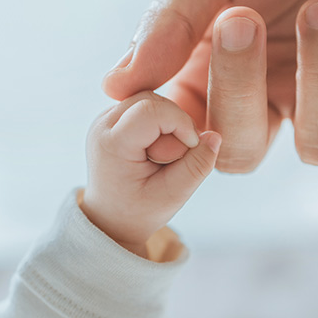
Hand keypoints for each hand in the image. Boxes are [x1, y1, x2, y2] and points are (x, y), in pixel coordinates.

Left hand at [82, 91, 221, 257]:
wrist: (110, 217)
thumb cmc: (138, 210)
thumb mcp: (173, 196)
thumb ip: (197, 166)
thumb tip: (215, 136)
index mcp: (112, 144)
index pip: (152, 110)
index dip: (181, 123)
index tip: (191, 149)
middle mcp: (103, 125)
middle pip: (152, 101)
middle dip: (175, 124)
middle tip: (173, 158)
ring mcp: (105, 118)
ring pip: (151, 100)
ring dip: (168, 123)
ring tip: (164, 155)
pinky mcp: (114, 117)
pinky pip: (146, 105)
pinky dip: (160, 123)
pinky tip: (158, 147)